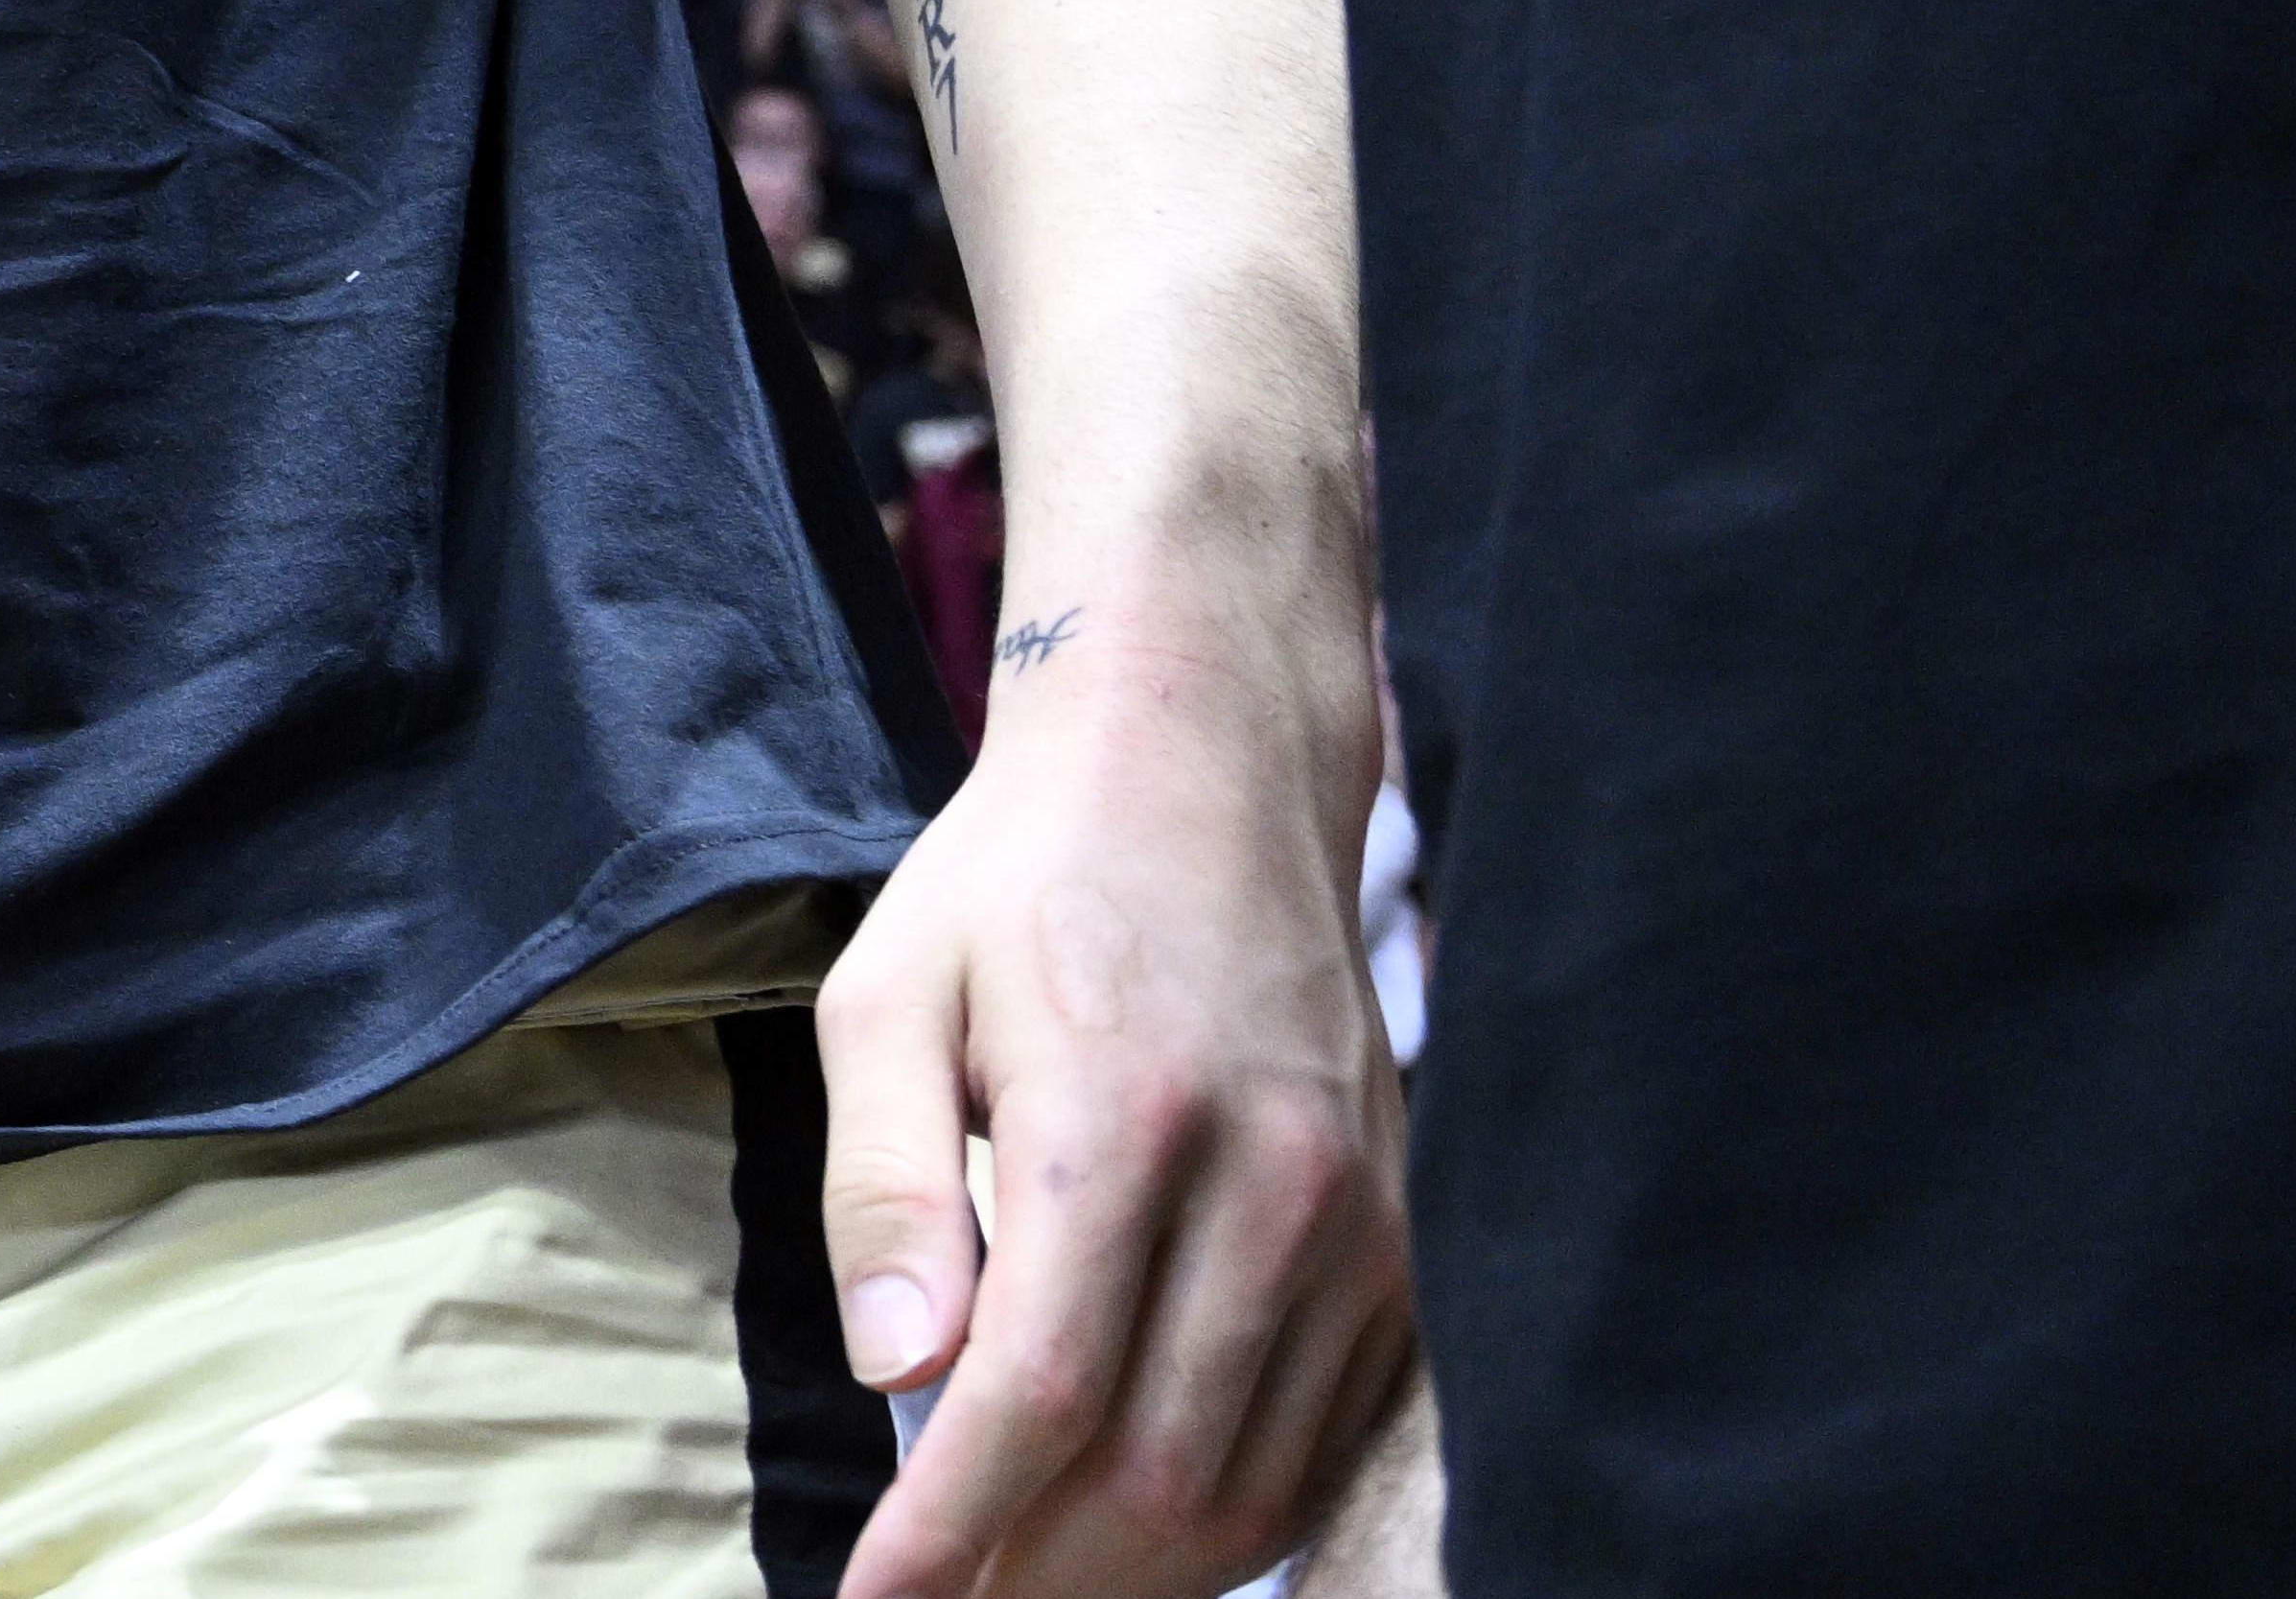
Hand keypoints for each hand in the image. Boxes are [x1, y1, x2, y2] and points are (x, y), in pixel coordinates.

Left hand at [817, 633, 1410, 1598]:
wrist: (1209, 777)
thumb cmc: (1021, 884)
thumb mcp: (890, 998)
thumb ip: (886, 1190)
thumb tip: (895, 1373)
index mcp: (1121, 1116)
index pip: (1043, 1390)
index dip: (955, 1527)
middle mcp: (1272, 1183)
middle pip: (1160, 1467)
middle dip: (1038, 1574)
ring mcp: (1363, 1222)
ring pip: (1255, 1477)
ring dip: (1133, 1568)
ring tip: (1020, 1583)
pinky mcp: (1409, 1244)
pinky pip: (1331, 1435)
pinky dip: (1238, 1514)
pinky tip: (1141, 1530)